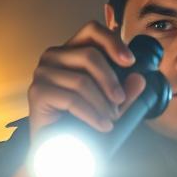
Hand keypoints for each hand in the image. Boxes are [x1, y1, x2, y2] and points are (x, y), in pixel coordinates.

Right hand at [28, 22, 145, 137]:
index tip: (130, 61)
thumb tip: (140, 79)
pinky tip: (103, 126)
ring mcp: (42, 73)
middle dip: (111, 81)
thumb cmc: (84, 118)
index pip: (92, 30)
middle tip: (121, 101)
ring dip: (102, 103)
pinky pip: (71, 99)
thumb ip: (127, 91)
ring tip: (111, 119)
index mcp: (72, 50)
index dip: (112, 41)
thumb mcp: (112, 103)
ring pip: (82, 80)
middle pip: (90, 55)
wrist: (59, 146)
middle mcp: (54, 56)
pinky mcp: (37, 92)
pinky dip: (92, 114)